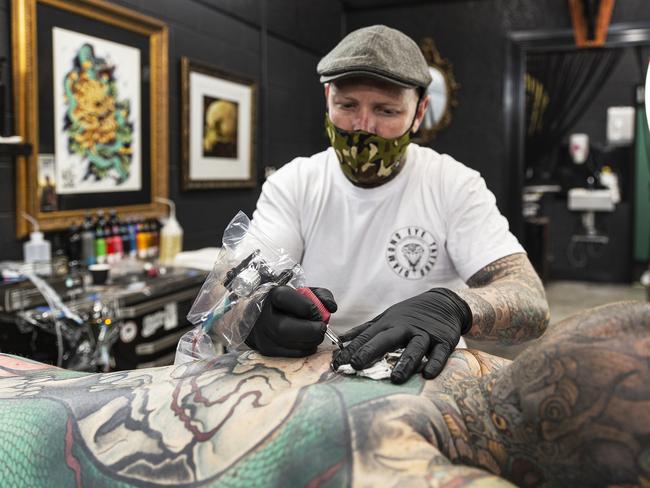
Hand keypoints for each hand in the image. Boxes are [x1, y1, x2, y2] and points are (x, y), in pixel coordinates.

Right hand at [245, 286, 336, 356]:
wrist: (265, 314)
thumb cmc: (290, 303)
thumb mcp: (304, 292)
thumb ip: (321, 296)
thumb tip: (331, 308)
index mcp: (274, 296)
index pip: (291, 303)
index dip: (310, 309)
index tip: (317, 312)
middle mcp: (264, 317)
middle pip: (285, 329)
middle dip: (310, 331)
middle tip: (321, 328)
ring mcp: (263, 335)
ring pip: (289, 345)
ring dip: (311, 341)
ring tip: (316, 334)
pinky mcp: (267, 350)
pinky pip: (292, 354)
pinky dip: (306, 349)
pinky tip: (308, 342)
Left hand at [331, 288, 470, 383]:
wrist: (444, 303)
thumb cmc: (410, 315)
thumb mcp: (386, 318)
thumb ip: (365, 330)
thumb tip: (341, 340)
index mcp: (388, 323)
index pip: (367, 336)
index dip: (352, 348)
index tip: (337, 361)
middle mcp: (405, 328)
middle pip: (386, 339)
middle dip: (370, 351)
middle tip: (355, 364)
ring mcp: (425, 334)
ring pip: (415, 348)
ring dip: (405, 363)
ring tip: (396, 378)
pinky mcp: (444, 341)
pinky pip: (439, 354)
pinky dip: (434, 363)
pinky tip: (428, 374)